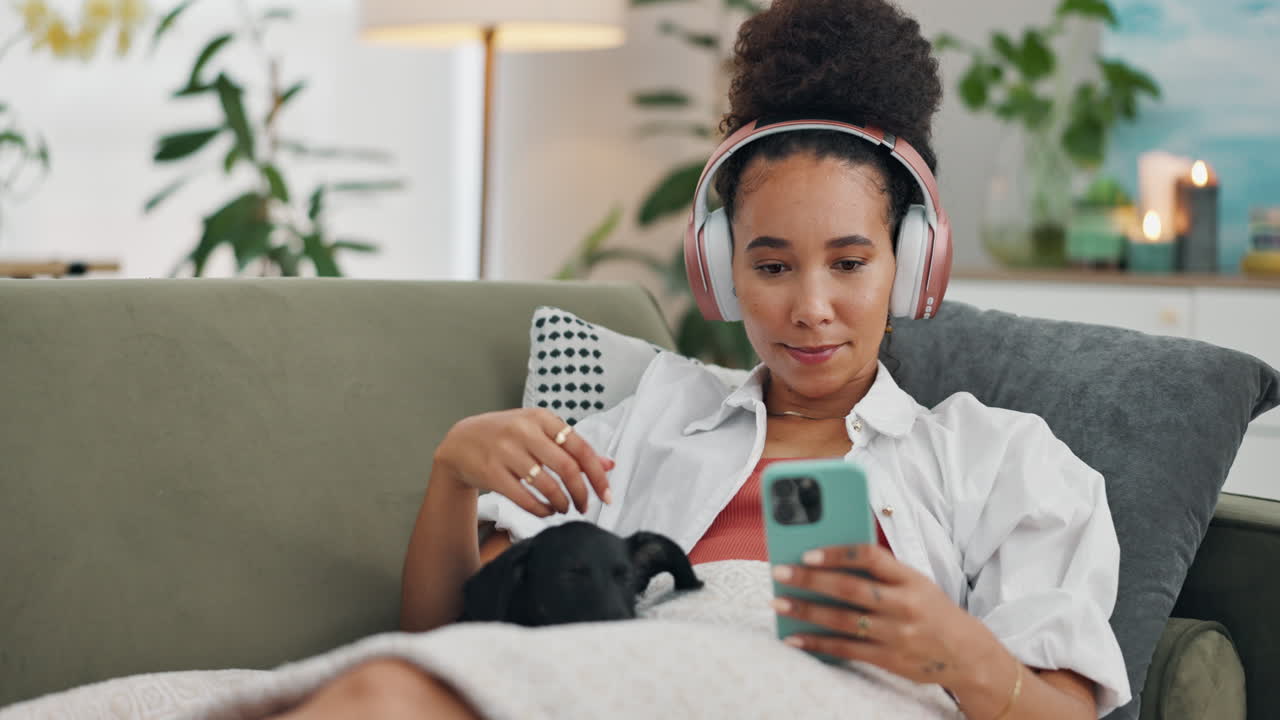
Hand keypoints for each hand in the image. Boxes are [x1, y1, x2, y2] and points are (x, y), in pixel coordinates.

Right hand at [434, 408, 613, 516]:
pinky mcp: (492, 472)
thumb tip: (608, 465)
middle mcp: (524, 431)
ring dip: (562, 503)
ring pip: (548, 485)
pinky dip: (541, 509)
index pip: (581, 448)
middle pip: (567, 468)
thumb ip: (572, 447)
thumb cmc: (507, 436)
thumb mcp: (539, 432)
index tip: (607, 495)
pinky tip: (547, 511)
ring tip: (564, 508)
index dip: (597, 475)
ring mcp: (506, 451)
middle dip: (582, 493)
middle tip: (585, 507)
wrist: (461, 441)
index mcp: (541, 418)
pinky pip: (525, 498)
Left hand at [770, 543, 1003, 689]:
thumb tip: (827, 562)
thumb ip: (880, 573)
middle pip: (850, 589)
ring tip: (778, 603)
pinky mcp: (889, 659)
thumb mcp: (915, 583)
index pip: (871, 556)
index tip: (807, 551)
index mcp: (910, 578)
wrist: (967, 654)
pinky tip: (794, 638)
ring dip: (806, 611)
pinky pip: (846, 649)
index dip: (837, 553)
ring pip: (843, 620)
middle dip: (810, 580)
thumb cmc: (930, 610)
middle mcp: (904, 605)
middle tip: (779, 573)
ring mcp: (896, 634)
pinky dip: (817, 643)